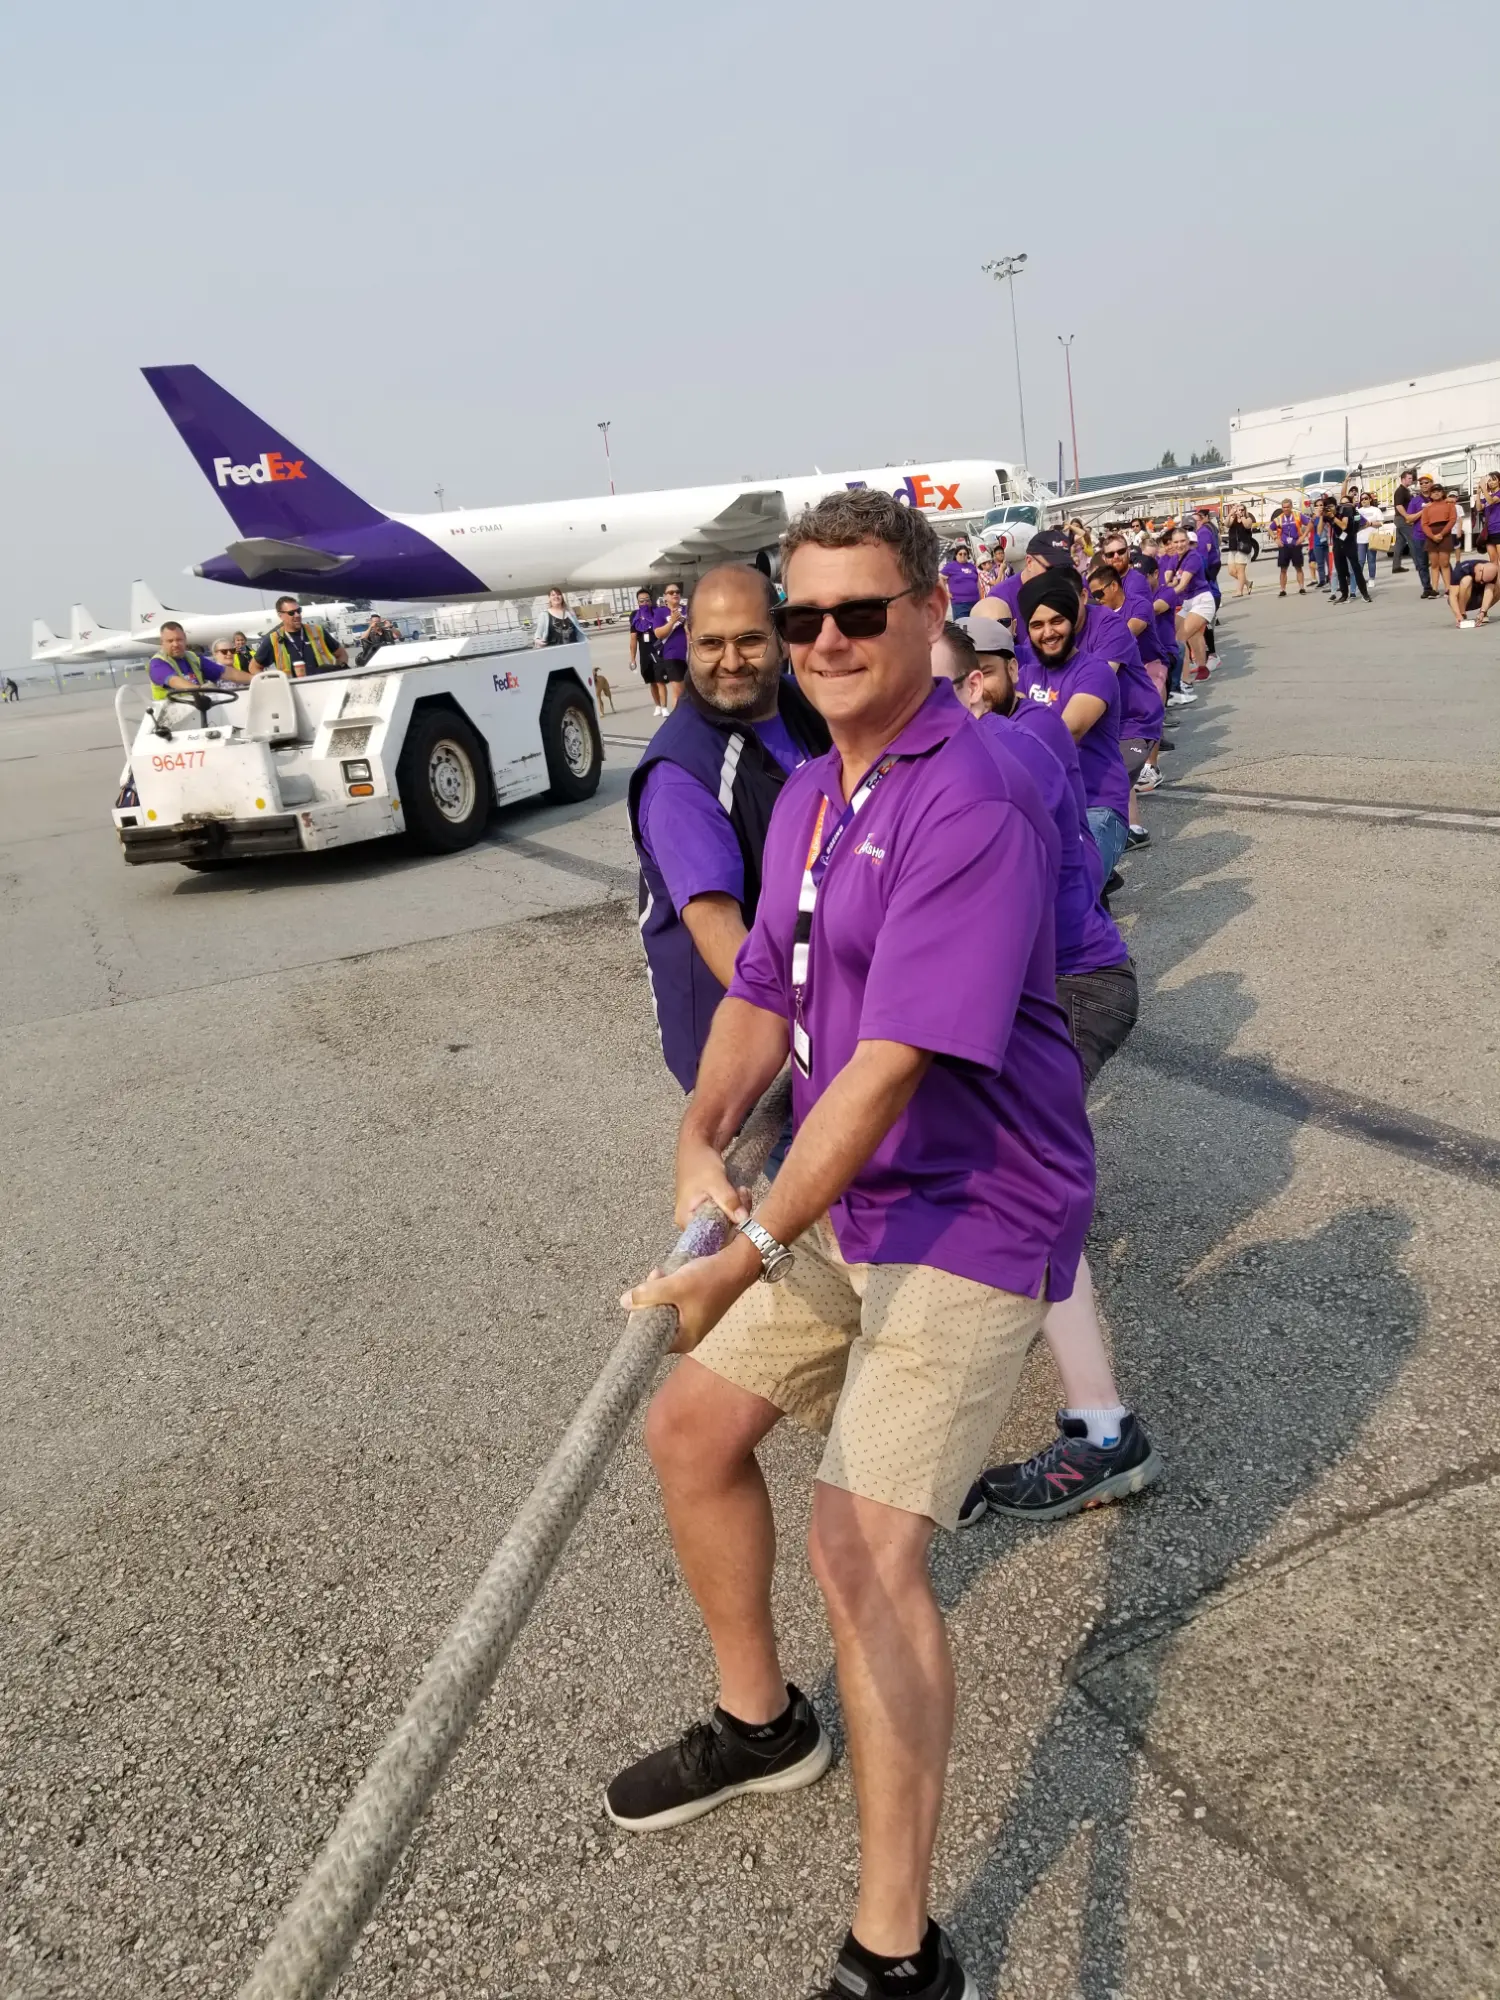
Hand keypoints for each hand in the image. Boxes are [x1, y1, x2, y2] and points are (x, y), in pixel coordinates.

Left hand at [619, 1237, 760, 1352]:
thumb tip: (624, 1302)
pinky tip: (670, 1273)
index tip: (637, 1299)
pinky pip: (674, 1301)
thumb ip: (647, 1294)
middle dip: (649, 1299)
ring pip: (664, 1308)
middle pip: (656, 1321)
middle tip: (654, 1277)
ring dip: (658, 1290)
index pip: (650, 1338)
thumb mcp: (675, 1286)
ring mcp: (692, 1320)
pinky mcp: (696, 1307)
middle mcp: (688, 1334)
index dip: (640, 1318)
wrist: (739, 1264)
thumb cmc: (710, 1279)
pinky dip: (669, 1288)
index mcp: (684, 1340)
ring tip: (661, 1272)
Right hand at [674, 1132, 749, 1230]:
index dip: (729, 1232)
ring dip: (738, 1209)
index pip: (709, 1239)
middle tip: (744, 1196)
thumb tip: (743, 1220)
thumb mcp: (715, 1181)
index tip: (743, 1217)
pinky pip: (725, 1214)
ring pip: (724, 1222)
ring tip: (742, 1191)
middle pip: (718, 1232)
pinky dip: (735, 1205)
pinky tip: (740, 1193)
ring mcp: (699, 1216)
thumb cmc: (700, 1163)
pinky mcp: (708, 1209)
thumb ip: (728, 1201)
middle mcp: (690, 1222)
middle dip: (736, 1217)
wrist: (696, 1146)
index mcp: (686, 1219)